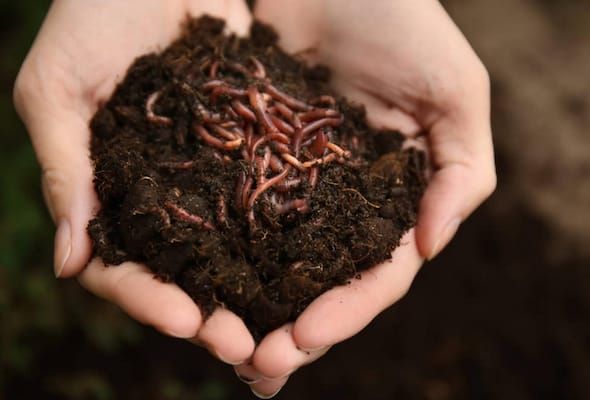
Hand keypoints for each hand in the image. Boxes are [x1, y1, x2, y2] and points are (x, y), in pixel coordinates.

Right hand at [13, 0, 255, 364]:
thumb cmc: (91, 17)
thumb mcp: (59, 88)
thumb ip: (66, 169)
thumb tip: (66, 261)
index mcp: (108, 193)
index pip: (120, 266)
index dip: (147, 298)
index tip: (185, 321)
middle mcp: (161, 197)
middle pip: (184, 272)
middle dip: (212, 313)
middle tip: (248, 347)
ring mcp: (207, 178)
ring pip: (231, 250)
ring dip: (255, 291)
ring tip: (286, 327)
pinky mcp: (249, 151)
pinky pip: (268, 200)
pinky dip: (288, 236)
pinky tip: (313, 264)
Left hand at [243, 0, 495, 395]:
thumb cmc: (403, 21)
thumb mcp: (454, 91)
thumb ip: (460, 171)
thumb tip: (431, 247)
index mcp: (399, 196)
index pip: (380, 270)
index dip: (349, 309)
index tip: (307, 336)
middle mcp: (349, 201)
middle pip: (325, 279)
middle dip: (296, 327)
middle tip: (257, 367)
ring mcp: (300, 184)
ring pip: (278, 259)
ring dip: (253, 306)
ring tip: (222, 346)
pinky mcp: (256, 160)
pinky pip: (237, 212)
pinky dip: (221, 252)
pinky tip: (197, 285)